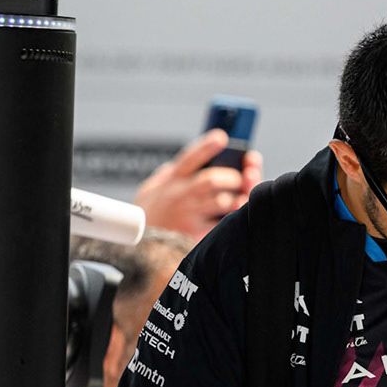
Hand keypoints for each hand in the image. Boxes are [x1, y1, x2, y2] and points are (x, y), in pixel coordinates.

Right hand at [134, 130, 261, 239]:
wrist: (141, 249)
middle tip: (245, 176)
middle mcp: (180, 196)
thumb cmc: (149, 217)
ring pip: (221, 201)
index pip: (190, 158)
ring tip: (245, 195)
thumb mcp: (151, 190)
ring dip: (239, 196)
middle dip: (233, 176)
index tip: (222, 137)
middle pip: (211, 180)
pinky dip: (235, 216)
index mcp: (171, 181)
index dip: (207, 146)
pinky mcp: (196, 234)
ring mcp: (189, 215)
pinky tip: (241, 211)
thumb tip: (193, 161)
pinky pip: (223, 223)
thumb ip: (169, 174)